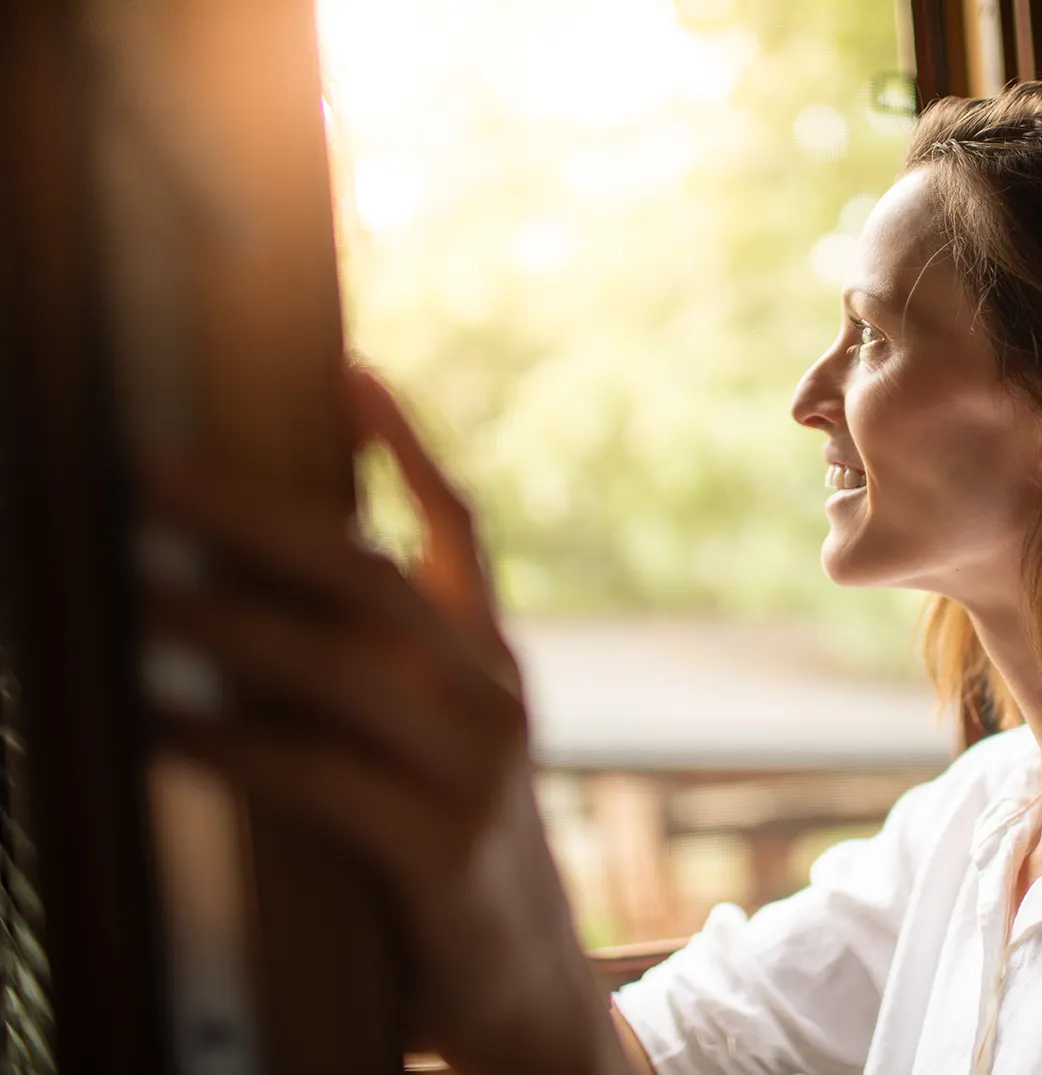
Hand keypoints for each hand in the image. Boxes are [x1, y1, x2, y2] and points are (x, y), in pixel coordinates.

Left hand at [142, 367, 624, 1074]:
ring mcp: (473, 772)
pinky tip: (167, 727)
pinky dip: (237, 745)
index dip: (401, 445)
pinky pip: (323, 778)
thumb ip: (385, 674)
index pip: (457, 527)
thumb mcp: (439, 748)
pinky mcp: (440, 851)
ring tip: (140, 595)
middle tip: (160, 477)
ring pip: (349, 666)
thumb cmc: (453, 851)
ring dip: (235, 622)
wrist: (527, 987)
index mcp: (491, 662)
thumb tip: (256, 598)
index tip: (341, 371)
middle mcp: (493, 698)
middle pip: (376, 577)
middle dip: (263, 518)